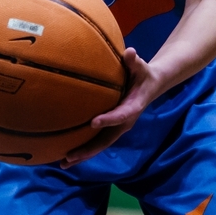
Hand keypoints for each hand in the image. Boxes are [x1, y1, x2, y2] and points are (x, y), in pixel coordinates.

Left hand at [60, 46, 156, 167]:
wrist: (151, 85)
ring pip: (100, 145)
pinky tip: (68, 154)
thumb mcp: (141, 66)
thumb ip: (135, 61)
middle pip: (106, 140)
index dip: (109, 120)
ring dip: (83, 154)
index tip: (93, 122)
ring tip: (64, 162)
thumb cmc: (143, 74)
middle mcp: (124, 122)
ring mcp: (117, 127)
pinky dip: (84, 149)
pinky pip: (97, 141)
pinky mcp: (111, 128)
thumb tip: (130, 52)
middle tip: (70, 156)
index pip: (121, 115)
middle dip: (89, 149)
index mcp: (133, 107)